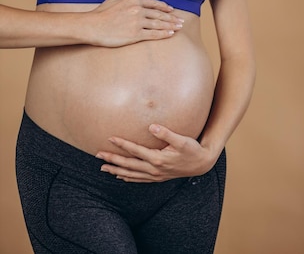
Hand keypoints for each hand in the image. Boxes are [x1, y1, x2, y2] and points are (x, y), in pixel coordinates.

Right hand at [85, 0, 183, 46]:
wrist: (92, 26)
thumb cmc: (101, 13)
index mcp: (133, 0)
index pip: (154, 3)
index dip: (165, 7)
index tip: (172, 10)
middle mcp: (137, 10)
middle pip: (159, 14)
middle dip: (172, 18)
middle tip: (181, 21)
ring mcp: (137, 22)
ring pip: (159, 24)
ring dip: (171, 26)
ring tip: (179, 27)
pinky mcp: (135, 35)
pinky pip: (153, 34)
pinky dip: (163, 34)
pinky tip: (170, 34)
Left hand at [95, 125, 215, 181]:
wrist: (202, 164)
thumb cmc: (192, 149)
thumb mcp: (182, 140)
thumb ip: (166, 133)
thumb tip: (151, 126)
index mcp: (157, 159)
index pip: (135, 150)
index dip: (122, 144)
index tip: (110, 138)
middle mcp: (154, 169)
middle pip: (128, 164)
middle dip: (112, 160)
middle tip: (98, 155)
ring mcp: (155, 175)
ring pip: (131, 174)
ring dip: (116, 170)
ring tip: (103, 167)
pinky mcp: (158, 177)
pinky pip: (138, 179)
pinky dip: (127, 178)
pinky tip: (120, 176)